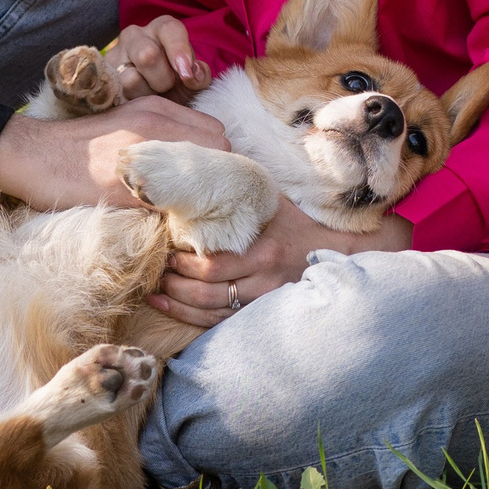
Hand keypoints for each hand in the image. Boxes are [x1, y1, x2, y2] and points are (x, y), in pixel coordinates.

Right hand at [0, 96, 228, 211]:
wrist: (35, 154)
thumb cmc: (80, 145)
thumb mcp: (126, 121)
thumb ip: (162, 131)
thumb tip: (195, 161)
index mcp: (157, 108)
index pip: (217, 132)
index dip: (218, 156)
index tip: (209, 176)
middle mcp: (158, 124)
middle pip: (220, 151)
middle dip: (218, 174)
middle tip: (204, 196)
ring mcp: (146, 154)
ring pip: (204, 175)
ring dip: (202, 194)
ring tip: (188, 209)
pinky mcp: (132, 186)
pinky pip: (175, 203)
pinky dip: (178, 213)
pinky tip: (167, 221)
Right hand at [106, 17, 209, 100]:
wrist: (153, 107)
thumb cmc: (178, 87)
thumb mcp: (194, 82)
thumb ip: (200, 77)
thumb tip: (194, 74)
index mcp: (162, 29)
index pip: (170, 29)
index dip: (179, 51)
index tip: (186, 73)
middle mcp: (135, 36)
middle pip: (147, 55)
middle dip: (163, 80)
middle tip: (168, 89)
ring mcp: (114, 56)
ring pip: (130, 79)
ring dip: (146, 96)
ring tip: (151, 96)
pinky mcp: (101, 78)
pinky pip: (116, 95)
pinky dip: (131, 106)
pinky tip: (138, 105)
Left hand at [150, 199, 412, 327]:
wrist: (334, 253)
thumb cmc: (295, 223)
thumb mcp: (272, 201)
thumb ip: (242, 191)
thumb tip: (203, 166)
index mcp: (264, 252)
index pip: (214, 265)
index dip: (183, 263)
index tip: (164, 250)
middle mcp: (263, 281)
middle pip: (207, 291)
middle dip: (174, 283)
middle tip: (156, 270)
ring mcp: (262, 302)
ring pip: (210, 312)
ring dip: (177, 304)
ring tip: (155, 292)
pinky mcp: (259, 314)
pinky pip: (220, 323)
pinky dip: (190, 319)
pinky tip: (167, 308)